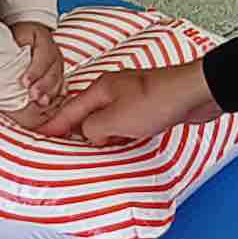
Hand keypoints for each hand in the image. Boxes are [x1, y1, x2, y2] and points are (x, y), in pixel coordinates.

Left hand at [13, 19, 66, 108]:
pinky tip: (51, 102)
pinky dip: (57, 94)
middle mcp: (54, 50)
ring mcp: (58, 62)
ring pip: (59, 79)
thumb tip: (5, 64)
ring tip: (42, 102)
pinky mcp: (58, 72)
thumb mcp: (13, 37)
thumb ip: (13, 49)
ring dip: (51, 92)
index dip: (35, 71)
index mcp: (43, 38)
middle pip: (53, 70)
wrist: (24, 36)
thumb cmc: (16, 38)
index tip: (24, 83)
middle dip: (44, 85)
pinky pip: (61, 84)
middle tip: (33, 96)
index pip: (44, 56)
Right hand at [52, 59, 218, 143]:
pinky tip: (123, 142)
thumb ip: (94, 129)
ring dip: (101, 134)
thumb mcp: (115, 120)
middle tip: (64, 145)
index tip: (43, 134)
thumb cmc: (158, 100)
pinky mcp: (149, 106)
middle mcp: (114, 90)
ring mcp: (132, 97)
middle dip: (77, 130)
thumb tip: (89, 134)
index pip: (70, 109)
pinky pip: (126, 122)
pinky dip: (120, 133)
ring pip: (108, 118)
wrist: (194, 93)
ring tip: (93, 149)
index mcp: (101, 89)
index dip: (55, 124)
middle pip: (88, 113)